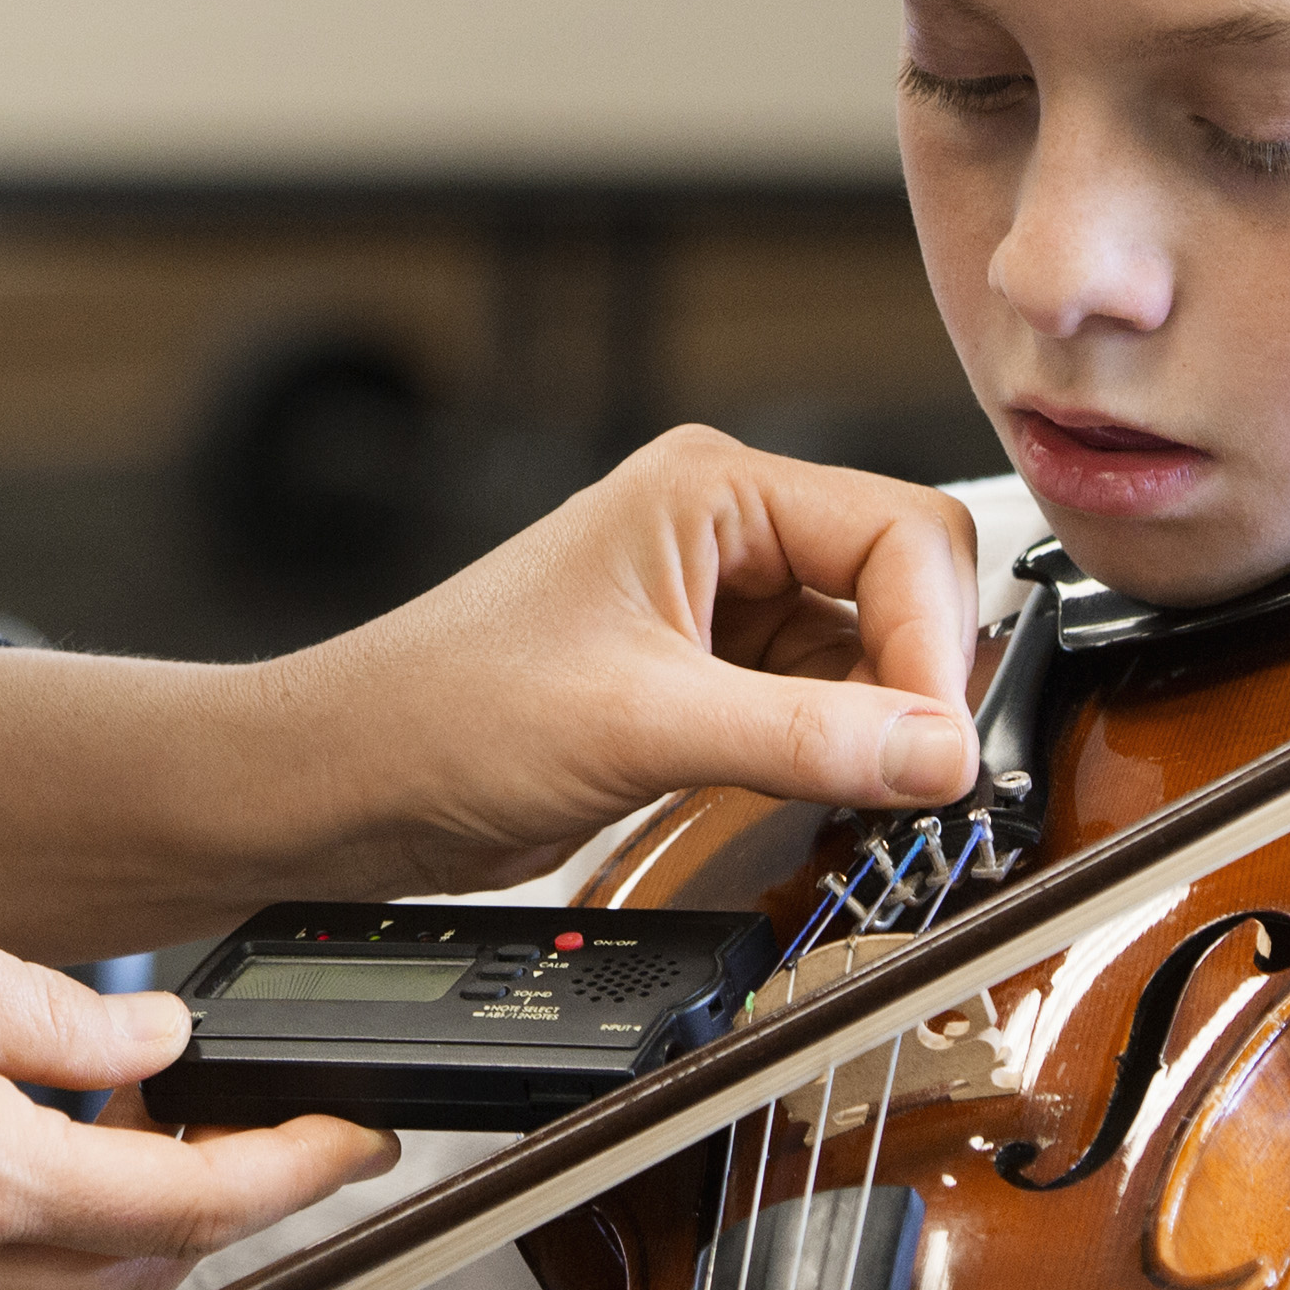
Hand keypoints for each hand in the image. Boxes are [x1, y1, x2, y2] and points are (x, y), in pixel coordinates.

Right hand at [0, 872, 390, 1289]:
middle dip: (220, 1204)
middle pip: (141, 1267)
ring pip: (55, 1286)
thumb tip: (166, 1040)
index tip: (361, 1138)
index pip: (200, 1201)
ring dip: (116, 1218)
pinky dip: (19, 1231)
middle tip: (246, 1112)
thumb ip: (64, 1017)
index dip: (299, 1170)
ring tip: (118, 1109)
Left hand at [272, 429, 989, 893]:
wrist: (349, 781)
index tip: (936, 750)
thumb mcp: (639, 726)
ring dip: (883, 728)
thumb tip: (940, 755)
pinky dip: (843, 756)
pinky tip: (832, 800)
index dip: (934, 644)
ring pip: (872, 654)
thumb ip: (806, 740)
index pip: (903, 535)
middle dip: (920, 681)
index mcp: (713, 488)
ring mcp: (721, 607)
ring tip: (871, 799)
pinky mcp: (708, 681)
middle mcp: (728, 531)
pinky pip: (823, 707)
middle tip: (918, 779)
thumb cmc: (444, 713)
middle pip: (904, 584)